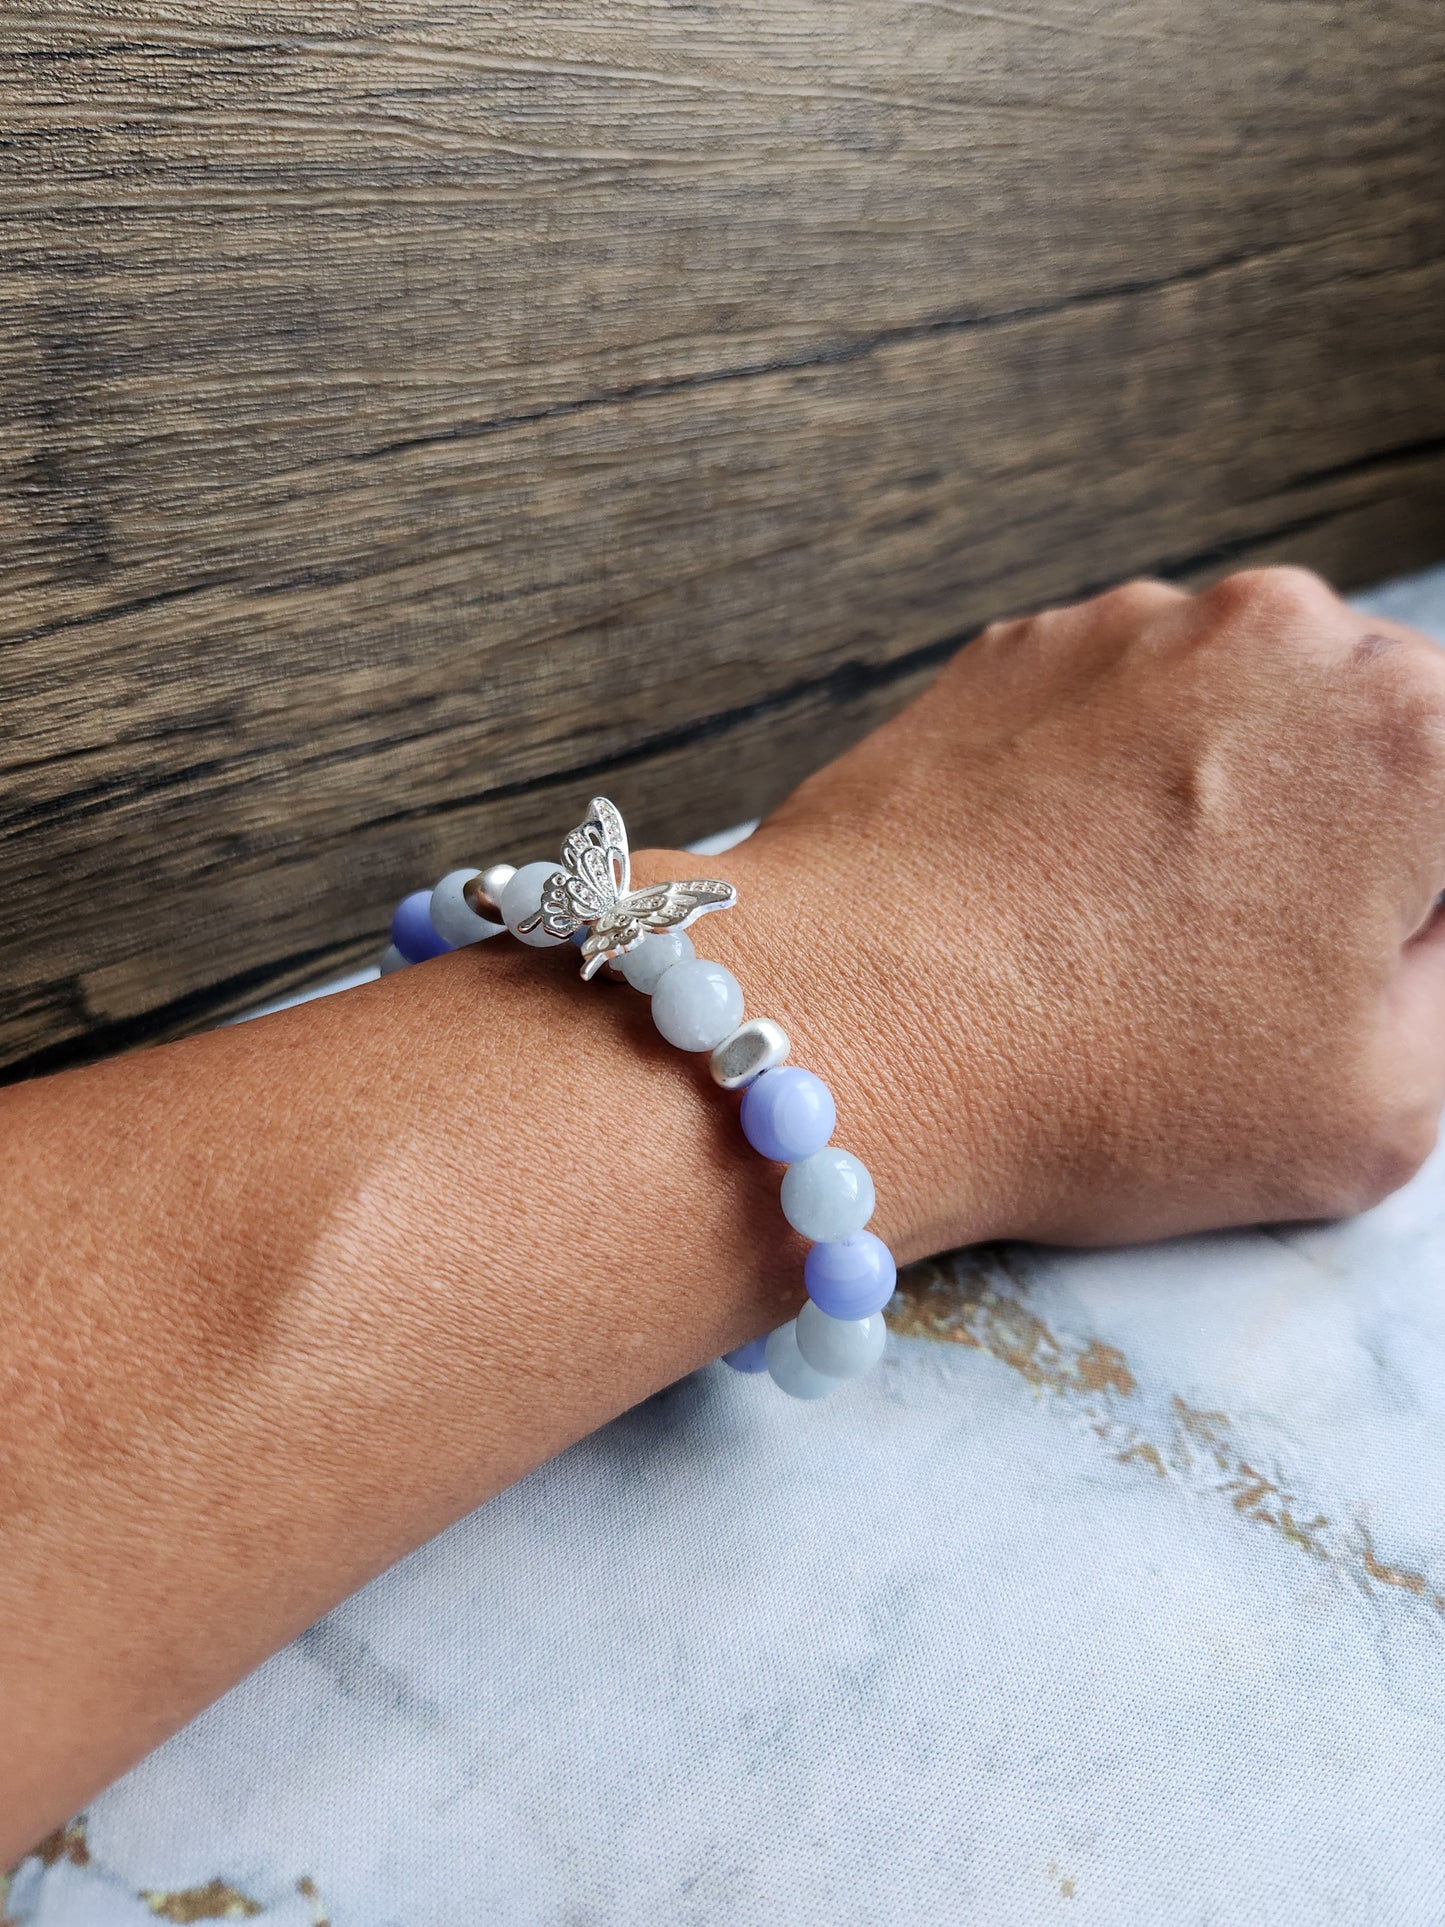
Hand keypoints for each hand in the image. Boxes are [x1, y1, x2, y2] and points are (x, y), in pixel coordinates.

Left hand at [680, 569, 1444, 1255]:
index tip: (1370, 951)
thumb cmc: (1110, 1086)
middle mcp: (1283, 634)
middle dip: (1354, 835)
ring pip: (1246, 710)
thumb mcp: (1382, 1103)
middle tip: (1267, 958)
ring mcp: (1135, 627)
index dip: (1423, 903)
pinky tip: (1059, 884)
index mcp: (1414, 735)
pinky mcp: (1017, 647)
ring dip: (1235, 798)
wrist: (848, 1028)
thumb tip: (1430, 919)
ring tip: (1143, 930)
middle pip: (1378, 734)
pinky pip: (1121, 707)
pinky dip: (1118, 778)